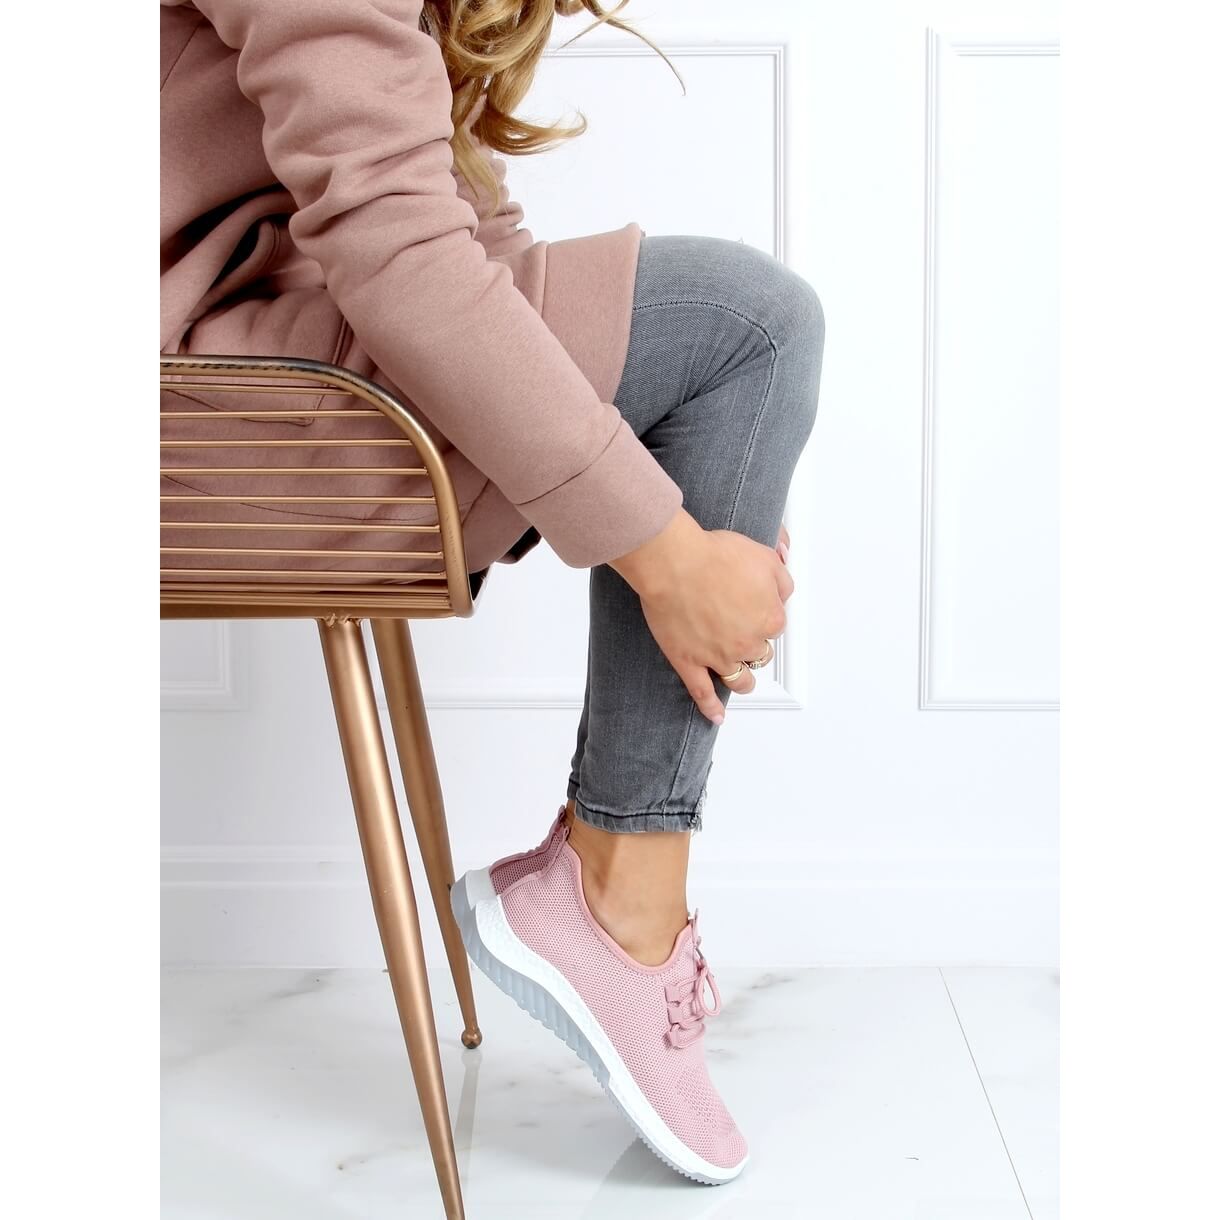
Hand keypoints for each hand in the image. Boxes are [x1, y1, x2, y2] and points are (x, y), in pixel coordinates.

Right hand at [609, 509, 793, 723]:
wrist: (674, 564)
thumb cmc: (713, 556)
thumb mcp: (762, 556)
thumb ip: (781, 577)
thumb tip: (786, 590)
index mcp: (769, 618)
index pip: (777, 626)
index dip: (765, 614)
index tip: (756, 608)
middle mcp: (748, 643)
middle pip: (760, 653)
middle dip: (753, 643)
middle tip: (739, 628)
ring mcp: (719, 657)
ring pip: (740, 678)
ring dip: (744, 677)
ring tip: (741, 674)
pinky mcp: (690, 663)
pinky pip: (703, 693)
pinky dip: (712, 708)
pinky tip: (717, 716)